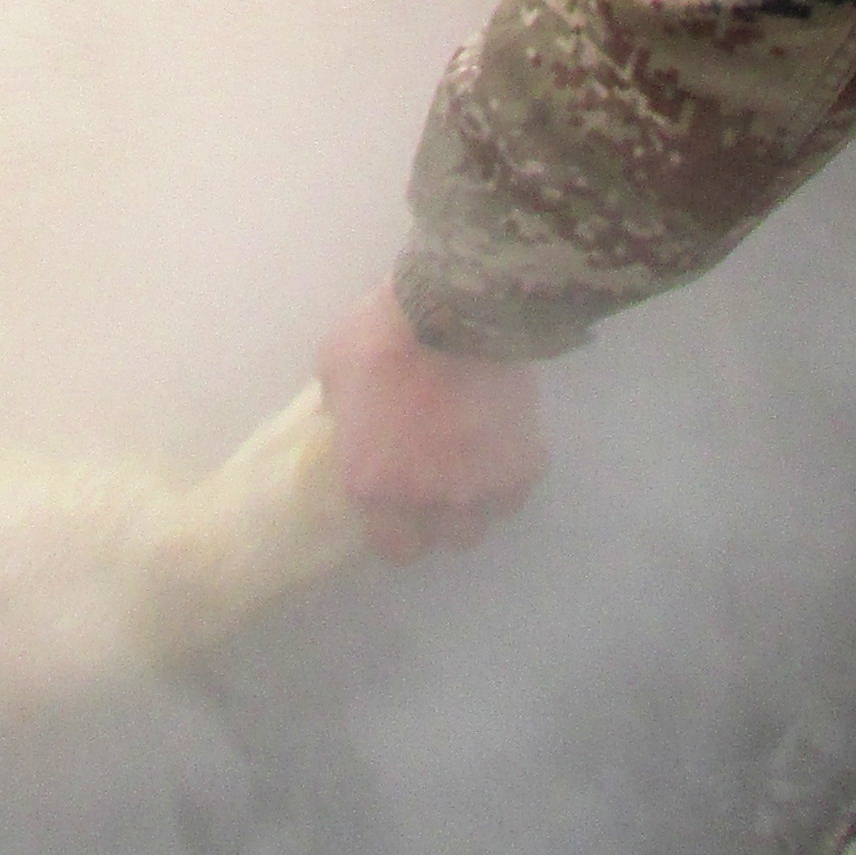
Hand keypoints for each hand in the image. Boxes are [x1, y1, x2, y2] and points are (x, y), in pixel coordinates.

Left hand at [314, 284, 545, 561]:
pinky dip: (511, 466)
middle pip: (447, 538)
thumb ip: (345, 415)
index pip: (394, 547)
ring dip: (480, 493)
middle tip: (443, 474)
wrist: (450, 307)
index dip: (401, 527)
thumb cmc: (380, 336)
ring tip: (476, 454)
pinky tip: (502, 435)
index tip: (405, 502)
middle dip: (445, 513)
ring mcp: (478, 487)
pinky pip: (517, 485)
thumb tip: (353, 420)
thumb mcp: (333, 374)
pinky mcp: (522, 465)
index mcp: (372, 486)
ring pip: (486, 515)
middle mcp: (426, 501)